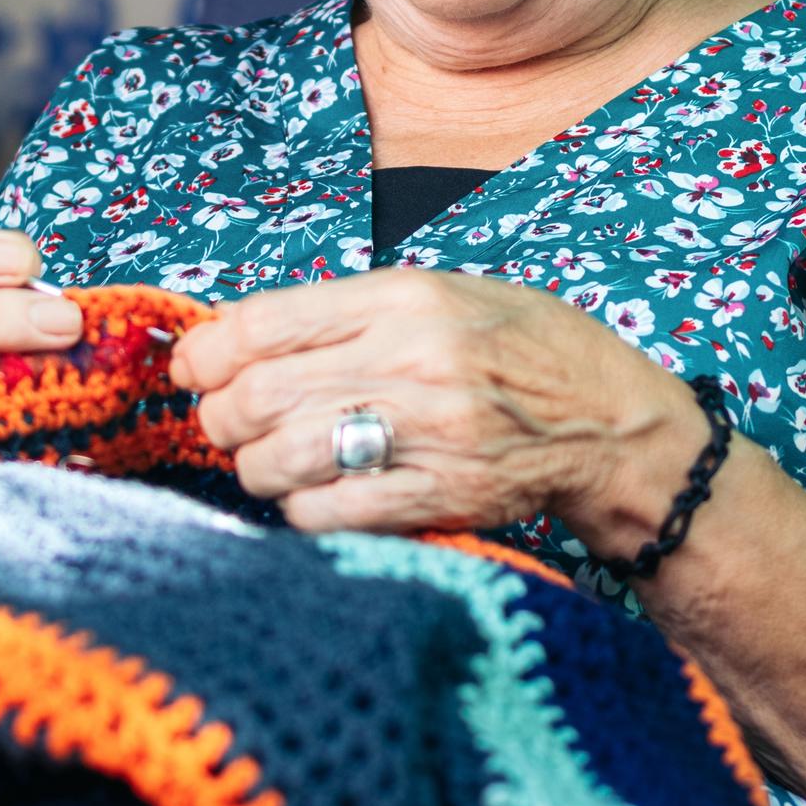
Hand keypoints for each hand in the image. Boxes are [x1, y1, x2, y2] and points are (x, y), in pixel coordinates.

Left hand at [169, 268, 695, 533]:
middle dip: (219, 416)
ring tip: (265, 461)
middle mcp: (413, 360)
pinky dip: (300, 509)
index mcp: (406, 298)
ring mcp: (427, 433)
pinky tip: (312, 496)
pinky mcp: (440, 496)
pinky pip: (329, 512)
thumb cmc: (524, 350)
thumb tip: (244, 335)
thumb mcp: (446, 293)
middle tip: (222, 423)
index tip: (191, 369)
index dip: (206, 351)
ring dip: (253, 467)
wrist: (614, 424)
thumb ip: (352, 312)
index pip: (265, 322)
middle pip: (259, 395)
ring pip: (282, 458)